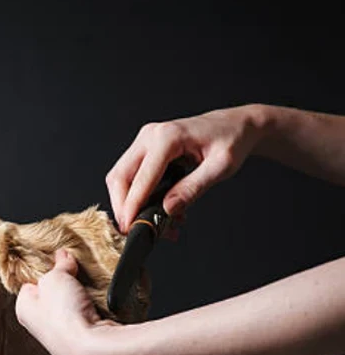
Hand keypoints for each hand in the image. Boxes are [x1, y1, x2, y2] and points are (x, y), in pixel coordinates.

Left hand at [15, 249, 120, 354]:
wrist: (90, 347)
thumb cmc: (64, 314)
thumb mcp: (56, 276)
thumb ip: (59, 265)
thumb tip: (63, 256)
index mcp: (23, 308)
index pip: (30, 284)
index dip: (44, 272)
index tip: (57, 263)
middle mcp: (38, 324)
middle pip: (51, 295)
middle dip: (64, 284)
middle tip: (74, 275)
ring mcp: (59, 335)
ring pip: (70, 307)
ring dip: (80, 297)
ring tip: (86, 291)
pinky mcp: (81, 341)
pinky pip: (85, 318)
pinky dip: (92, 310)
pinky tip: (96, 306)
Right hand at [106, 105, 264, 232]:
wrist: (235, 126)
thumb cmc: (231, 140)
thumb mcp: (221, 166)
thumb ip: (193, 188)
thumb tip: (168, 208)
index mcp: (168, 137)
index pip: (141, 177)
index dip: (133, 205)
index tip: (131, 226)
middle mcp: (150, 136)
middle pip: (120, 177)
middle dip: (123, 206)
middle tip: (134, 229)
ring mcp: (145, 142)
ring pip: (121, 178)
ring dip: (129, 204)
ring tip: (154, 223)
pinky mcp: (146, 150)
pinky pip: (131, 176)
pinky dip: (137, 197)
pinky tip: (156, 210)